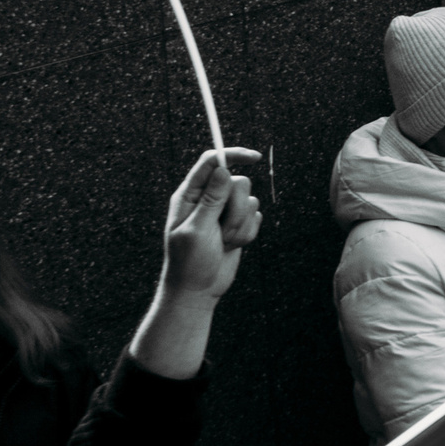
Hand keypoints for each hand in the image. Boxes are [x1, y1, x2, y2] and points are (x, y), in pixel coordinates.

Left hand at [158, 148, 264, 303]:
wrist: (197, 290)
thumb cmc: (188, 262)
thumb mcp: (197, 230)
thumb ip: (211, 200)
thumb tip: (222, 170)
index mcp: (190, 196)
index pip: (212, 163)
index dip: (233, 155)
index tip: (254, 158)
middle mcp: (208, 200)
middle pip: (238, 182)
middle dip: (237, 208)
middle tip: (222, 230)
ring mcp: (224, 212)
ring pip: (250, 200)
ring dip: (240, 225)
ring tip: (224, 242)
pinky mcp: (238, 224)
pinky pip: (256, 216)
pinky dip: (247, 233)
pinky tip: (231, 246)